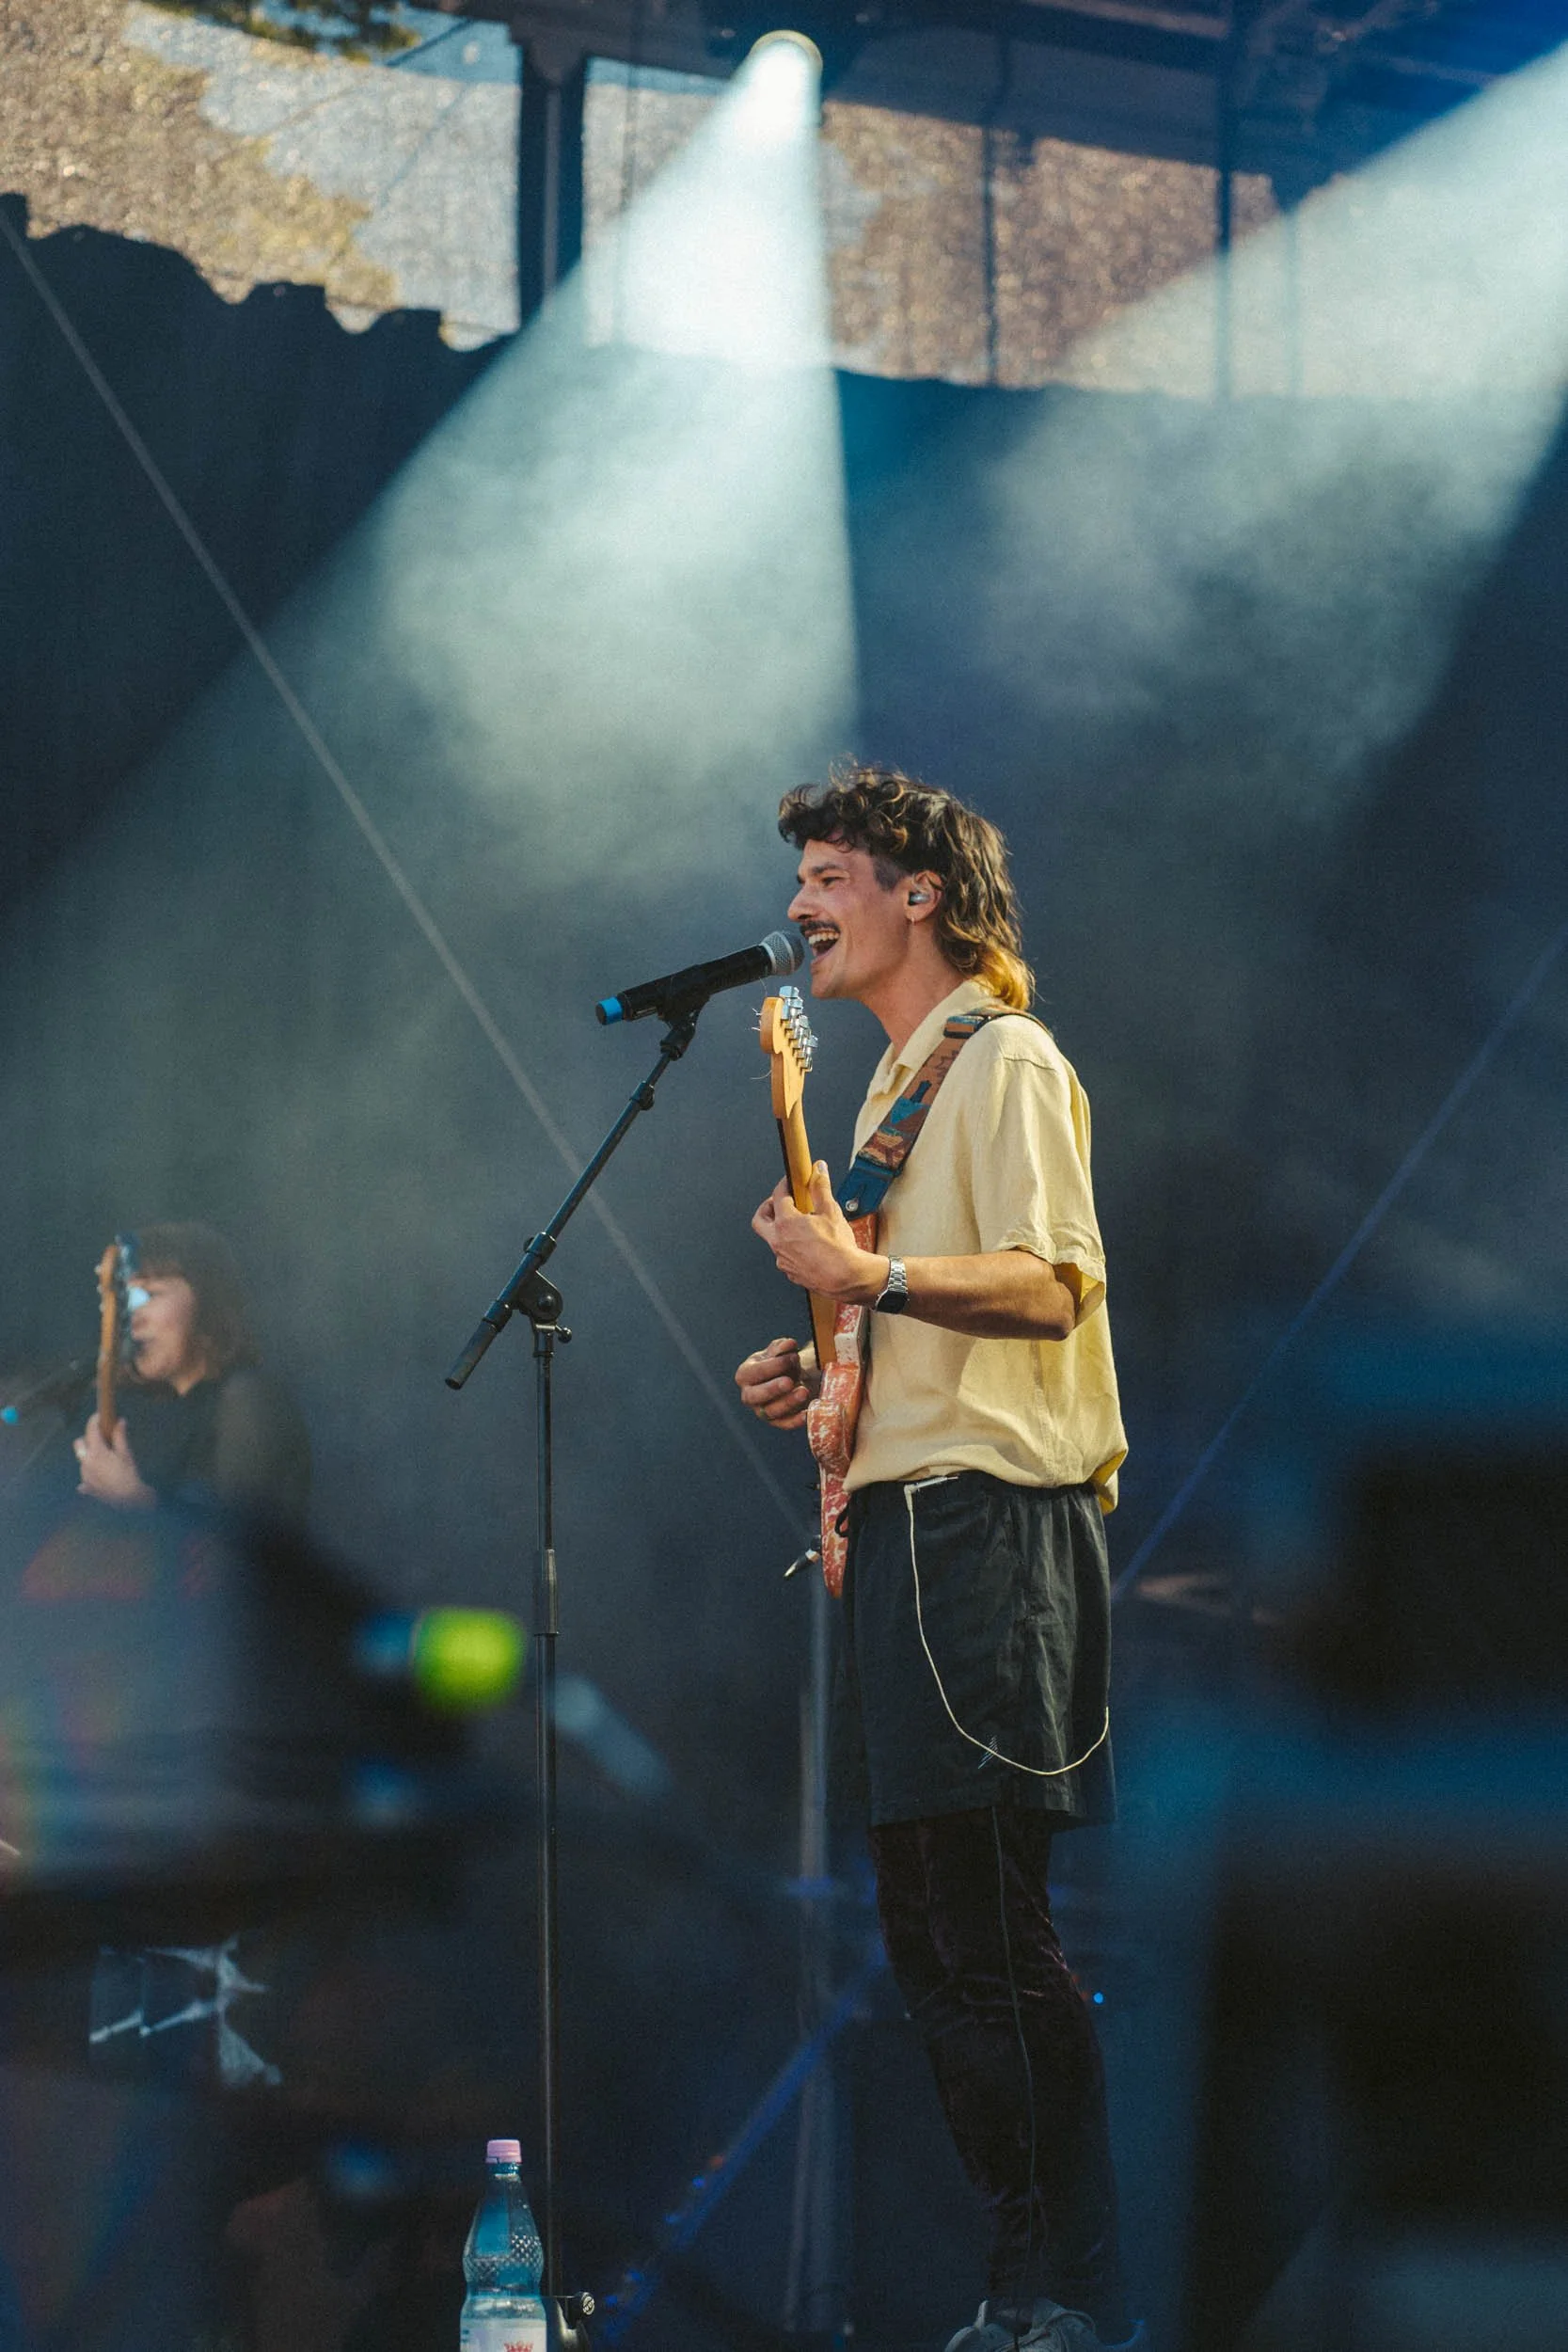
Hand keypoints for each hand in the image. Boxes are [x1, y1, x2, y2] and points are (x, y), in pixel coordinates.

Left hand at [74, 1413, 155, 1508]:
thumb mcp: (126, 1454)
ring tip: (106, 1459)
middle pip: (78, 1444)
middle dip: (86, 1438)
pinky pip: (84, 1476)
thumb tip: (120, 1421)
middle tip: (100, 1438)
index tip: (98, 1416)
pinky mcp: (86, 1486)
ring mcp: (84, 1475)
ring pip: (82, 1459)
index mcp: (96, 1452)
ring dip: (90, 1455)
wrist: (128, 1499)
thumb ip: (120, 1437)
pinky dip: (91, 1472)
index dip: (94, 1420)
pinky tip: (101, 1475)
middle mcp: (86, 1463)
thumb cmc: (129, 1474)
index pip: (91, 1430)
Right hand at [735, 1336, 819, 1429]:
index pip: (754, 1372)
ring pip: (770, 1411)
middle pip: (755, 1396)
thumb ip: (782, 1347)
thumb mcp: (780, 1351)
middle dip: (772, 1388)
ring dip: (788, 1402)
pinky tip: (807, 1413)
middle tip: (789, 1381)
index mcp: (745, 1375)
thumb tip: (788, 1344)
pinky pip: (784, 1424)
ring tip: (804, 1391)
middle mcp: (749, 1395)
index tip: (793, 1357)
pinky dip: (795, 1421)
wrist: (792, 1376)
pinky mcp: (776, 1421)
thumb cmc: (782, 1363)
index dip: (773, 1366)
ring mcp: (761, 1410)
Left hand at [751, 1164, 882, 1303]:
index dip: (784, 1185)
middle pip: (760, 1219)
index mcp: (786, 1223)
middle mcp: (778, 1241)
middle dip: (767, 1208)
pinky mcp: (790, 1272)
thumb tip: (818, 1171)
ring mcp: (782, 1258)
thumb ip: (821, 1188)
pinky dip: (792, 1247)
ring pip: (773, 1239)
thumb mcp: (831, 1211)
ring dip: (782, 1230)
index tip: (789, 1182)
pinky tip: (807, 1245)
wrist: (846, 1276)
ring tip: (800, 1226)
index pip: (778, 1196)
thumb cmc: (838, 1248)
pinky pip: (785, 1256)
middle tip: (779, 1203)